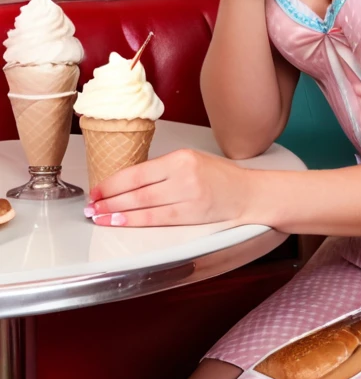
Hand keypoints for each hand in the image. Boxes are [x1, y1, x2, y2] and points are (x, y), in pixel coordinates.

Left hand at [85, 148, 251, 227]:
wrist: (250, 193)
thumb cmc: (223, 178)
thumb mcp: (194, 162)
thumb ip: (165, 170)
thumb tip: (129, 182)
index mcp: (181, 157)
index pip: (138, 171)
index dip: (112, 182)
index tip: (97, 190)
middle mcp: (183, 174)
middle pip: (136, 188)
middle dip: (108, 198)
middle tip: (91, 205)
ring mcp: (188, 195)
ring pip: (142, 204)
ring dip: (116, 211)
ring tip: (99, 216)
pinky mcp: (192, 214)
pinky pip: (155, 218)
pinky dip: (133, 220)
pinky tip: (119, 221)